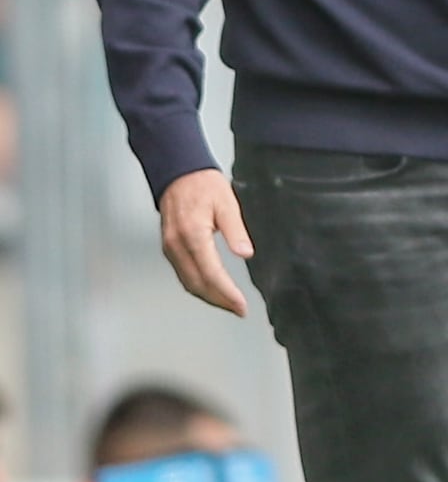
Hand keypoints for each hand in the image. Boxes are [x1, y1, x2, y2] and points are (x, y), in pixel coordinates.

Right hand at [159, 168, 252, 315]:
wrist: (177, 171)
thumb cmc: (201, 183)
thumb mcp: (227, 202)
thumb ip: (236, 230)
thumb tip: (245, 253)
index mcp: (192, 234)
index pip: (211, 274)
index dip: (227, 294)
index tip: (241, 305)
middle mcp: (177, 245)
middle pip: (197, 284)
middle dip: (219, 301)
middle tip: (238, 309)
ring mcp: (169, 247)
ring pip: (187, 282)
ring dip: (208, 297)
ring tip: (228, 304)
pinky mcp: (169, 247)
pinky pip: (182, 274)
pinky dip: (197, 286)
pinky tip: (210, 289)